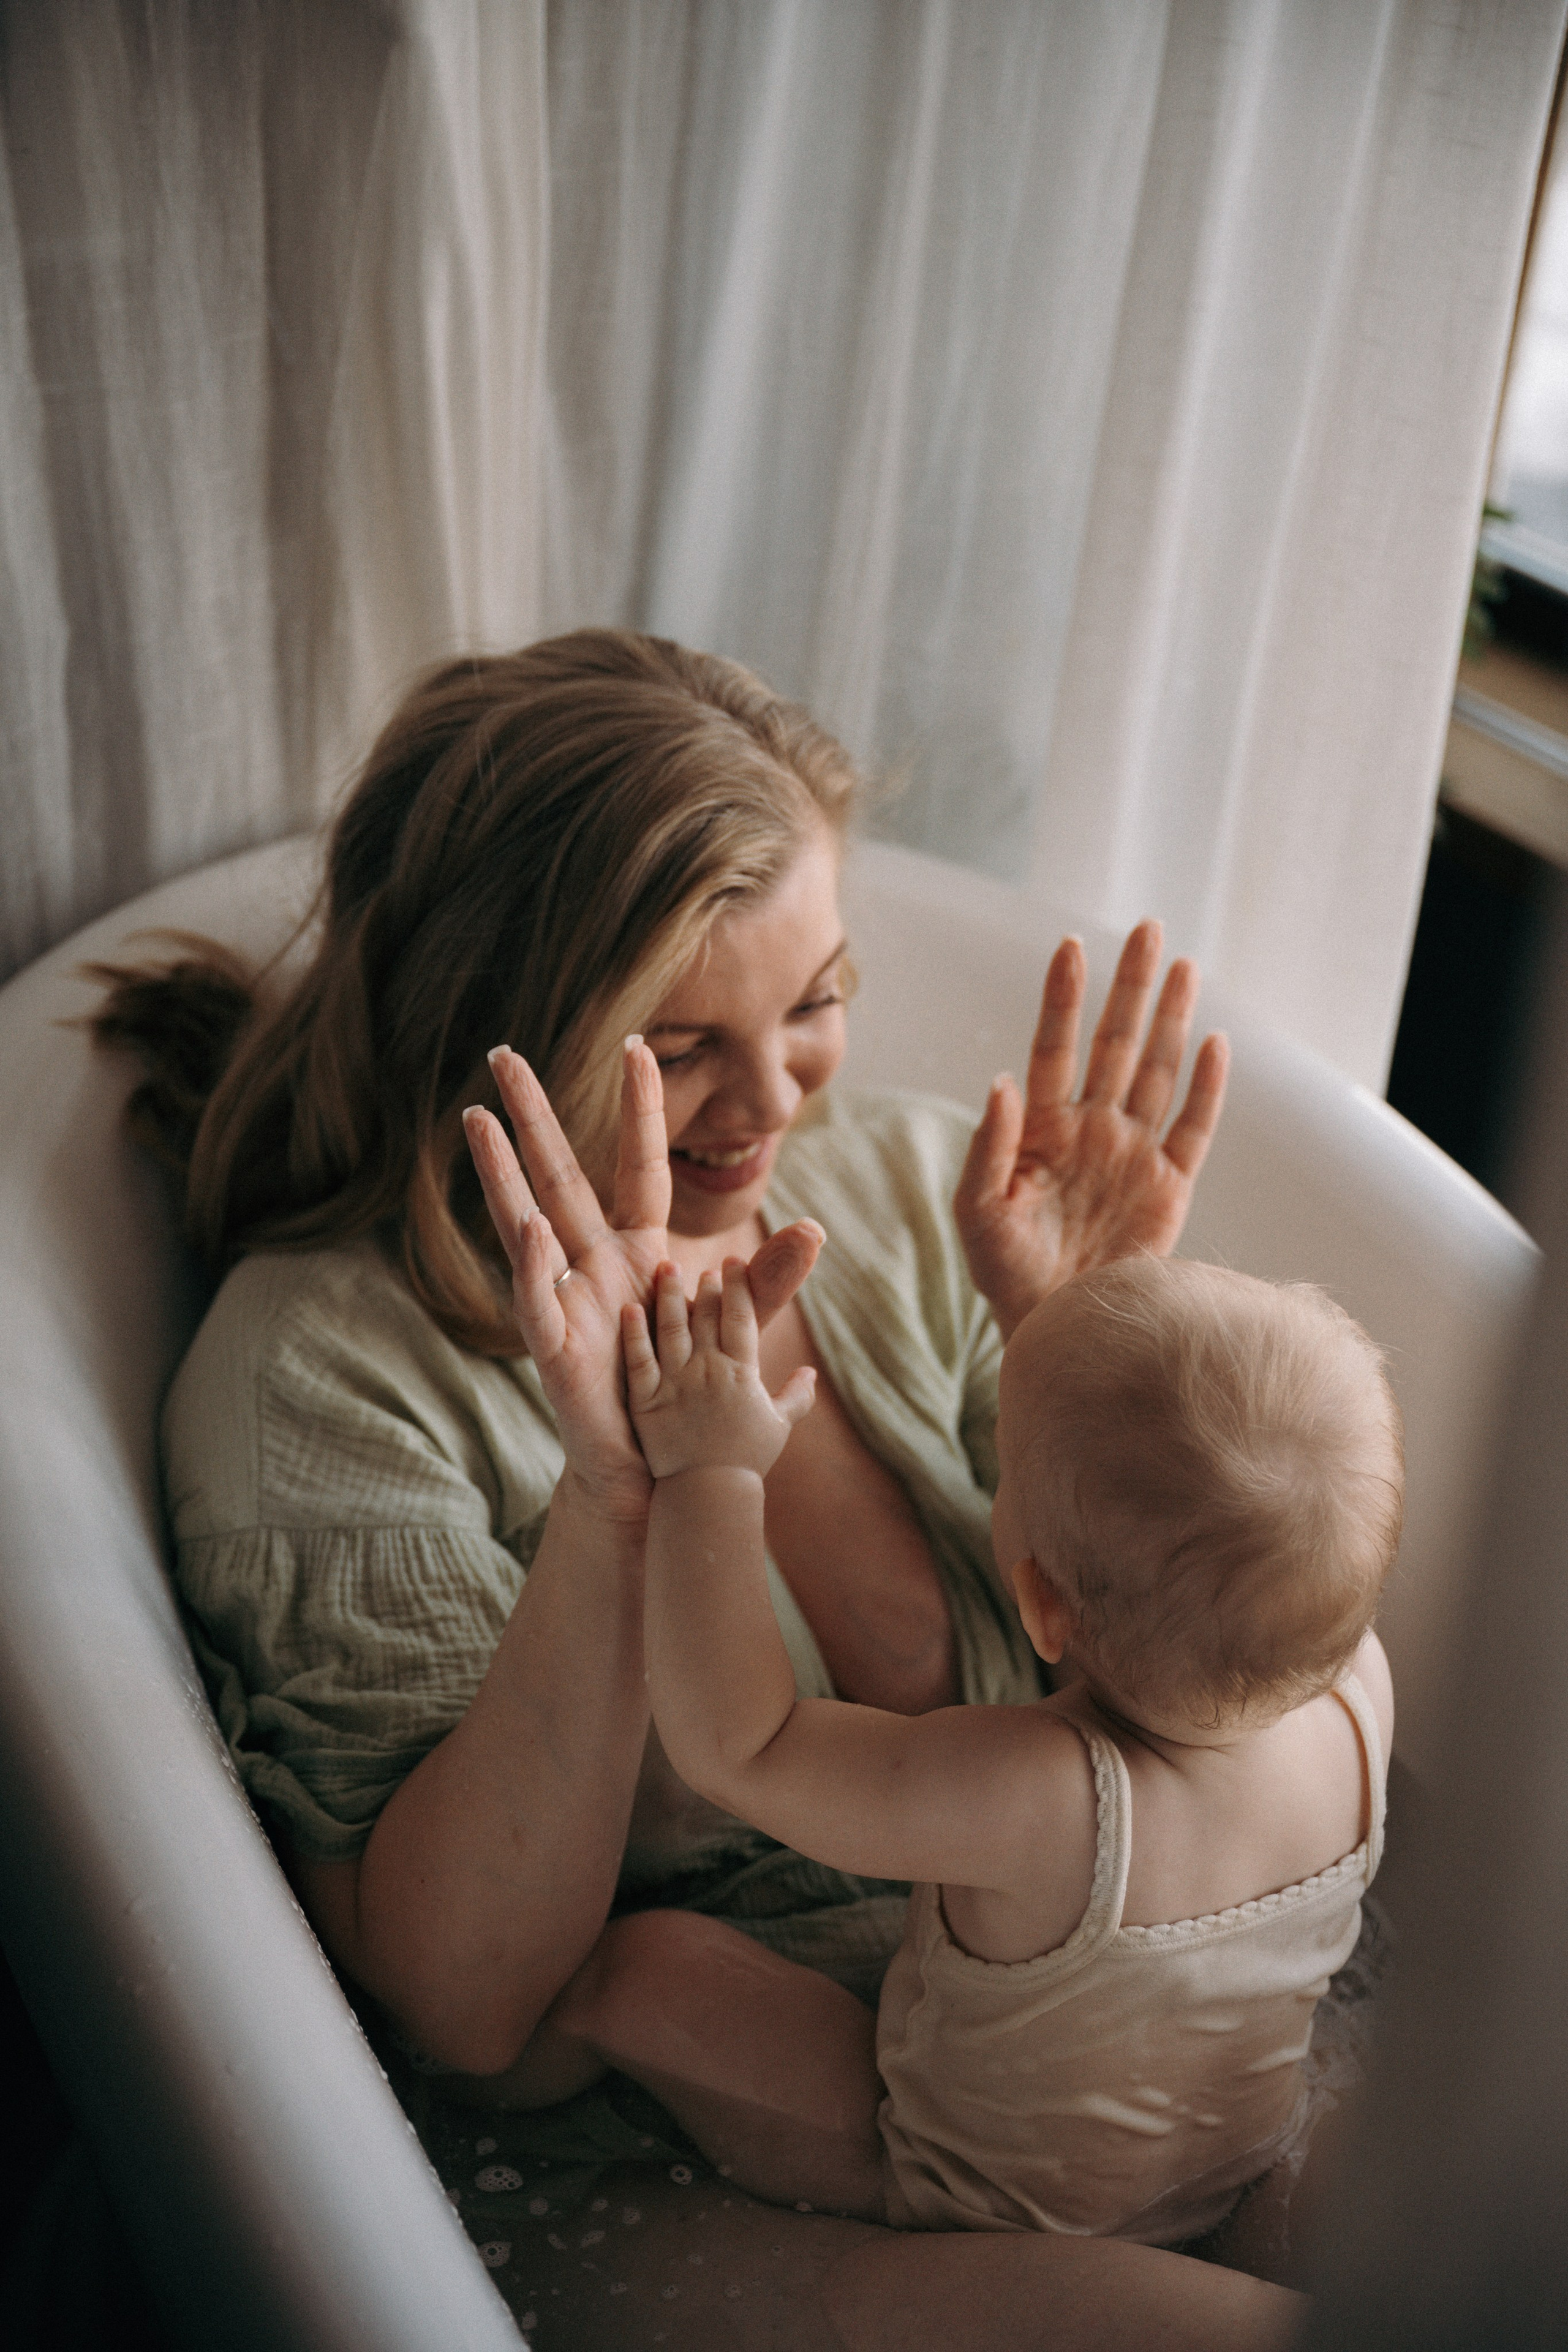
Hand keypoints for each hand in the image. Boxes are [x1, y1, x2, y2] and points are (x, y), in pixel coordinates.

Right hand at [464, 1044, 822, 1514]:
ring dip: (501, 1171)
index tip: (637, 1046)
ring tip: (477, 1118)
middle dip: (532, 1115)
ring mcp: (566, 1298)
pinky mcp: (555, 1345)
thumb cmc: (683, 1394)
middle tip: (502, 1054)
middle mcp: (592, 1262)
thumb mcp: (734, 1332)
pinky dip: (532, 1260)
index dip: (639, 1109)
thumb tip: (814, 1229)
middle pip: (558, 1173)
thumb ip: (769, 1282)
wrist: (654, 1470)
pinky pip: (538, 1295)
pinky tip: (526, 1221)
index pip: (637, 1163)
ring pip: (526, 1220)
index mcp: (637, 1249)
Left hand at [622, 1260, 816, 1480]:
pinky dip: (634, 1333)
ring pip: (671, 1329)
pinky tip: (630, 1308)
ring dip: (669, 1296)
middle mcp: (708, 1371)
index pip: (740, 1317)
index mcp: (741, 1373)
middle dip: (707, 1285)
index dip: (737, 1286)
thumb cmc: (746, 1461)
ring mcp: (675, 1384)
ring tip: (666, 1268)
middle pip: (707, 1316)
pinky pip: (639, 1360)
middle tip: (705, 1266)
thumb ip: (796, 1396)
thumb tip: (811, 1373)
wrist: (708, 1494)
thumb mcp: (778, 1426)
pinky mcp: (646, 1401)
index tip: (732, 1261)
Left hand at [954, 920, 1228, 1338]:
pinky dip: (1205, 1088)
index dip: (1062, 997)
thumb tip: (1002, 1080)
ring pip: (1156, 1072)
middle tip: (1146, 928)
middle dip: (1130, 986)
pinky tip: (1212, 1043)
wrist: (1056, 1330)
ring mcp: (1133, 1156)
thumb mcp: (977, 1212)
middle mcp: (1092, 1130)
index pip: (1053, 1047)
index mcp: (1042, 1130)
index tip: (1069, 944)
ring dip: (1169, 1019)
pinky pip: (1193, 1129)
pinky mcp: (1169, 1189)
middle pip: (1115, 1043)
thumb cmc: (1005, 1275)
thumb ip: (988, 1146)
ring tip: (1183, 965)